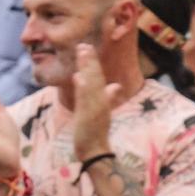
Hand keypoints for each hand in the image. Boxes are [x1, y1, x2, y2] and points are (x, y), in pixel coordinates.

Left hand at [69, 44, 124, 160]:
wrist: (96, 151)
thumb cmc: (96, 133)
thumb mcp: (101, 113)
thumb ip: (107, 98)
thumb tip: (114, 86)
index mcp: (103, 100)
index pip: (98, 77)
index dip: (92, 63)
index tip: (86, 48)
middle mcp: (101, 101)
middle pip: (96, 77)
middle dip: (90, 60)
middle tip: (83, 45)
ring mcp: (96, 108)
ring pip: (92, 84)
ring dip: (88, 67)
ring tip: (82, 53)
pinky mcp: (90, 116)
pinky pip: (87, 99)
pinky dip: (84, 88)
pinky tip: (80, 77)